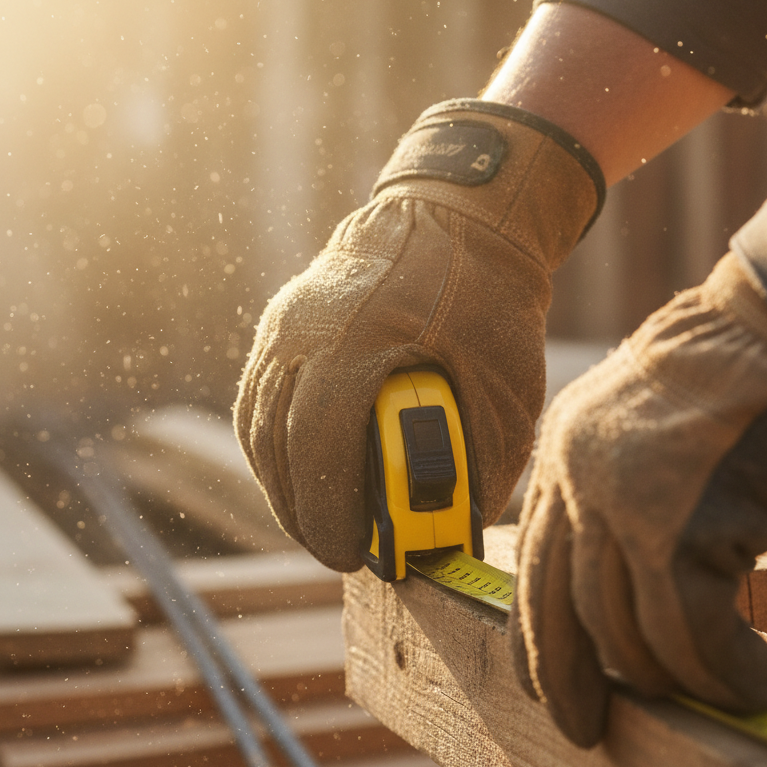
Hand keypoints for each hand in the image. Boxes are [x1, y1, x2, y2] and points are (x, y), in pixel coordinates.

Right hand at [234, 99, 602, 571]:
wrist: (460, 211)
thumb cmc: (491, 300)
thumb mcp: (507, 389)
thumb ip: (480, 465)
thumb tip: (447, 535)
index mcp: (359, 341)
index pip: (317, 447)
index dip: (327, 513)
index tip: (350, 555)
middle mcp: (306, 330)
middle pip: (278, 444)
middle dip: (303, 511)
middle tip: (335, 550)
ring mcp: (286, 322)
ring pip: (259, 424)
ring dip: (282, 484)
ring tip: (316, 522)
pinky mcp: (282, 322)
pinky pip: (259, 399)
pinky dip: (273, 447)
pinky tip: (298, 474)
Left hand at [511, 252, 766, 746]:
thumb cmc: (753, 381)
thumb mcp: (666, 442)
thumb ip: (629, 505)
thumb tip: (630, 601)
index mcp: (565, 456)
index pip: (531, 568)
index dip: (536, 638)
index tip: (544, 690)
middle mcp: (576, 477)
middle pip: (560, 610)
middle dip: (570, 681)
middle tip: (588, 732)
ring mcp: (620, 499)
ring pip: (627, 633)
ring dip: (679, 681)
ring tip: (725, 692)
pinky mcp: (674, 523)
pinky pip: (685, 633)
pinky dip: (721, 672)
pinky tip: (753, 683)